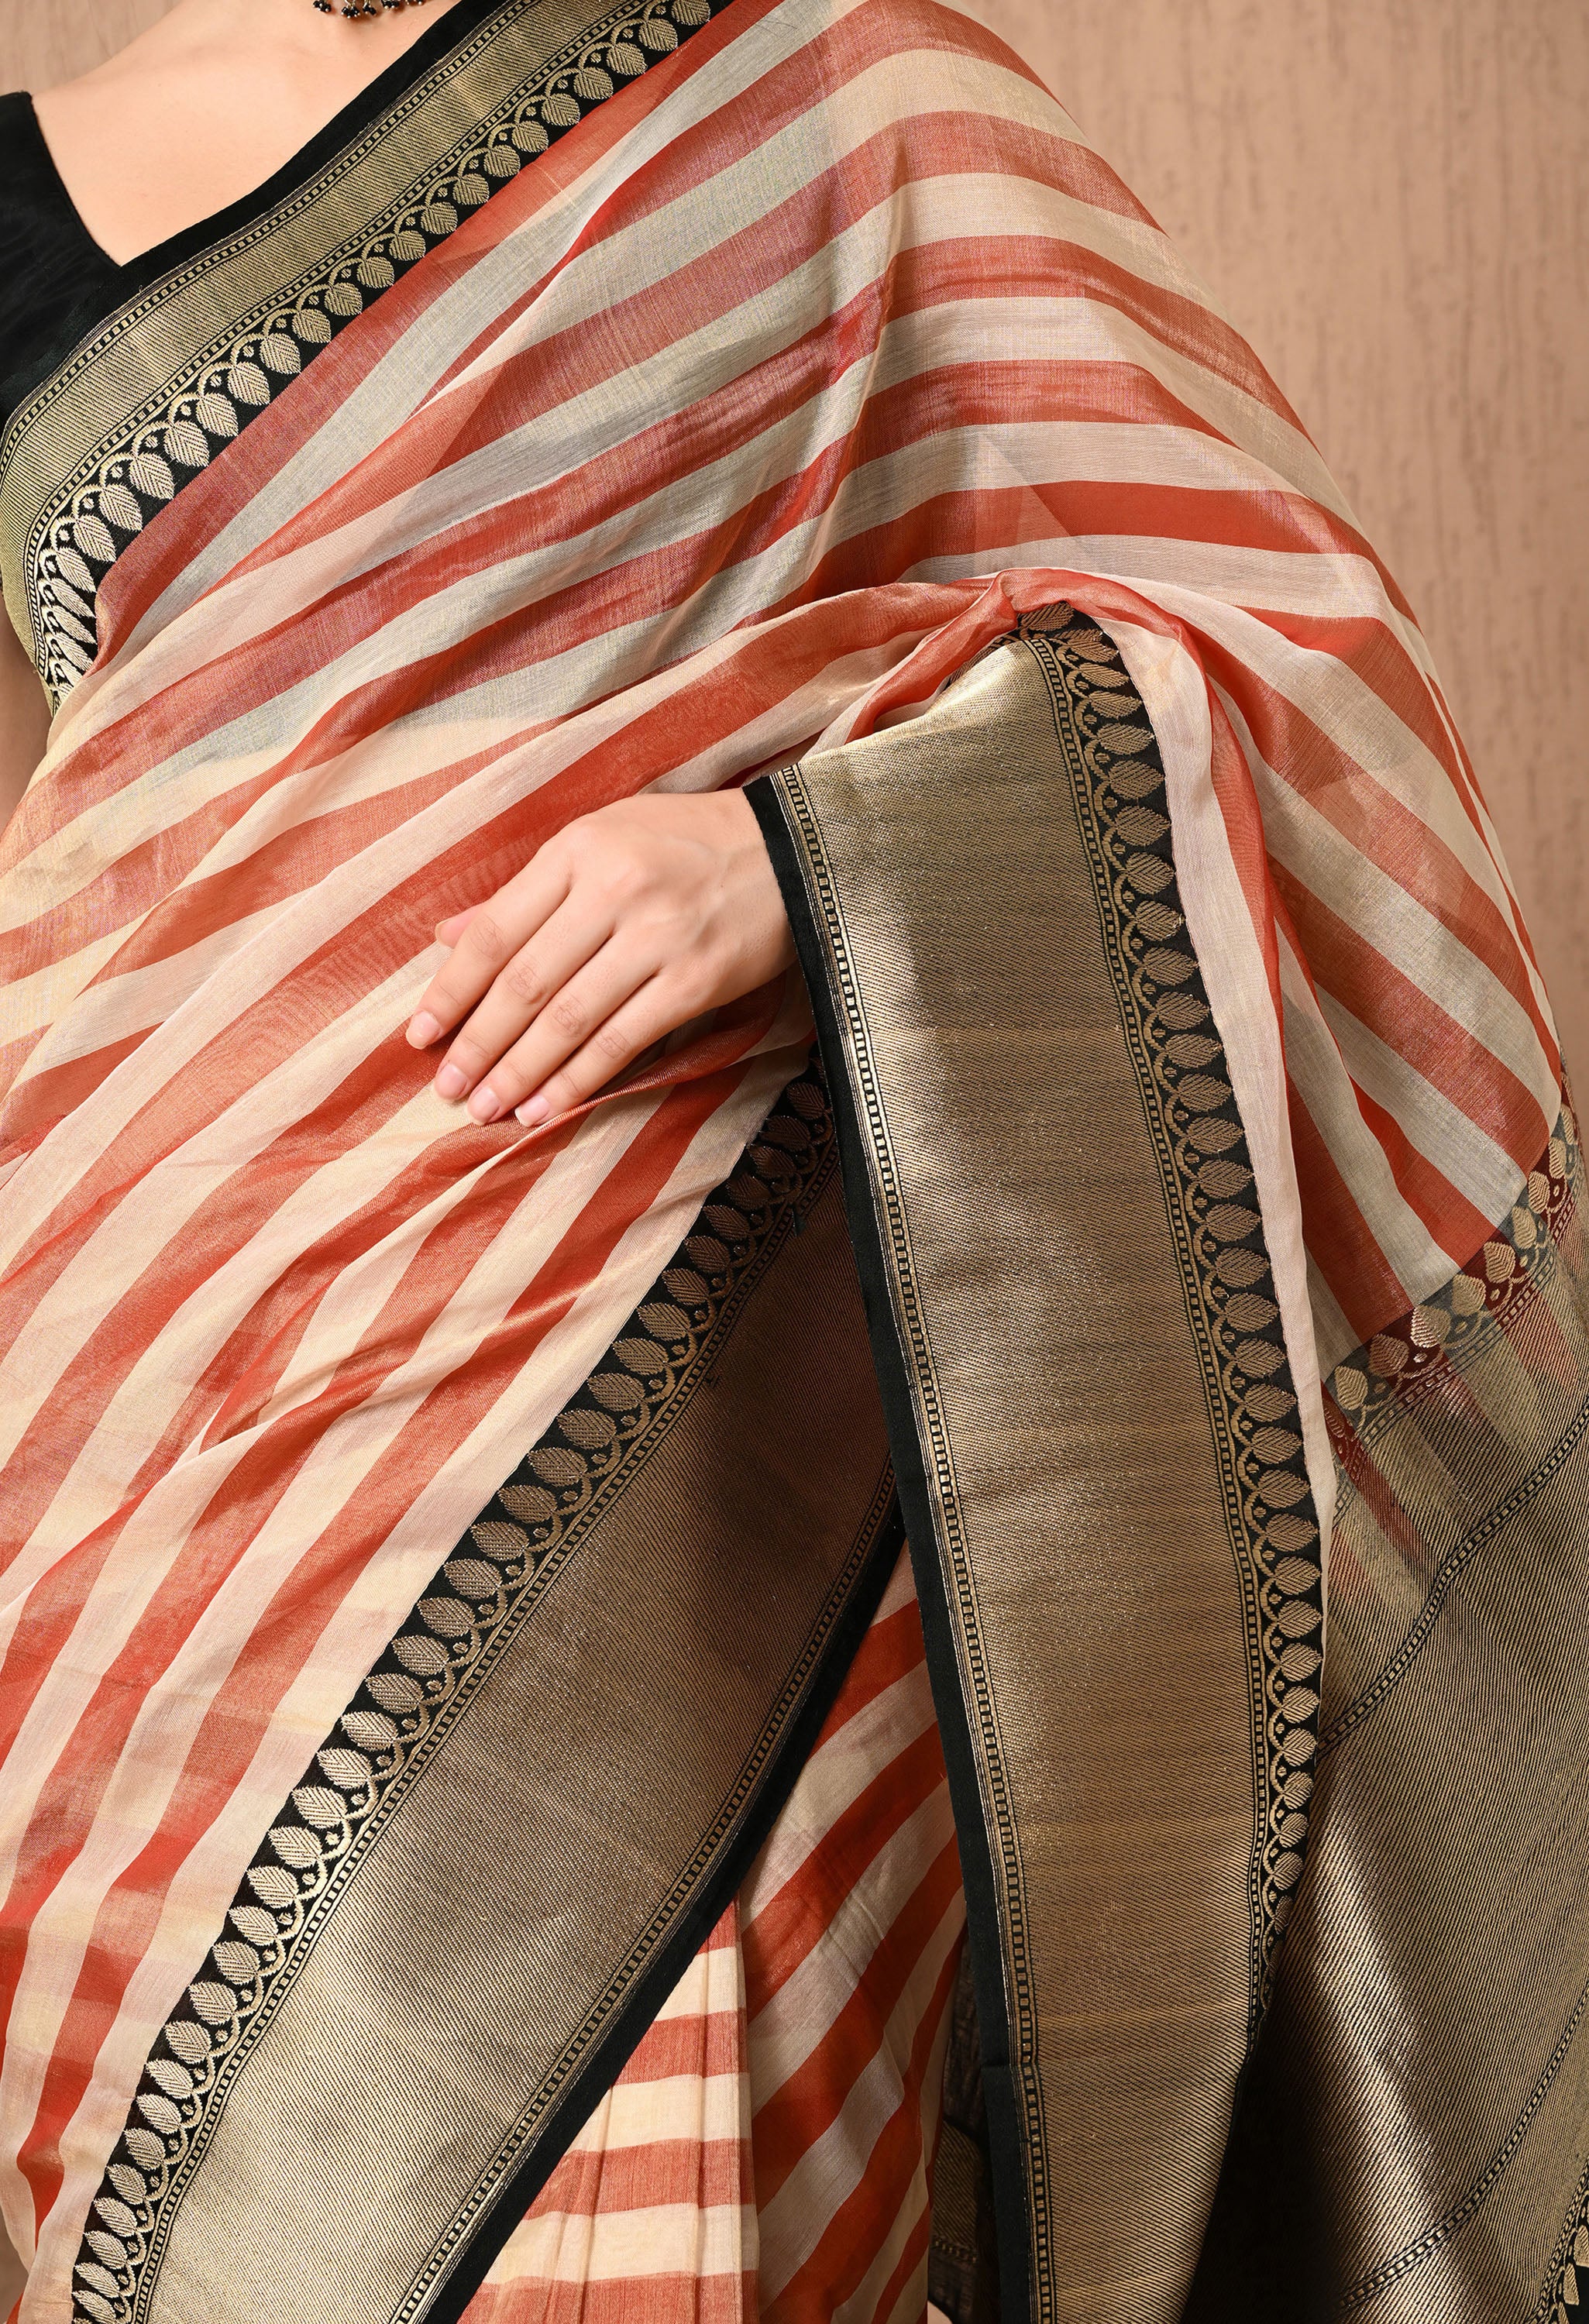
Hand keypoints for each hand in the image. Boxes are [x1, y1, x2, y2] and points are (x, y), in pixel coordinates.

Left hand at [406, 789, 795, 1124]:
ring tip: (486, 1109)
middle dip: (478, 1045)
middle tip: (447, 1090)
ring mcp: (657, 937)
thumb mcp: (602, 839)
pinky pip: (624, 1040)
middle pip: (524, 984)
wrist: (795, 848)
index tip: (420, 1036)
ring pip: (568, 1019)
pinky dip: (580, 1080)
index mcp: (578, 849)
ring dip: (520, 1073)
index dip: (451, 991)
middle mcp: (614, 890)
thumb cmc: (686, 842)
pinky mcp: (697, 980)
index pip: (495, 932)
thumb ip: (526, 891)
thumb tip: (446, 936)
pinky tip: (547, 1108)